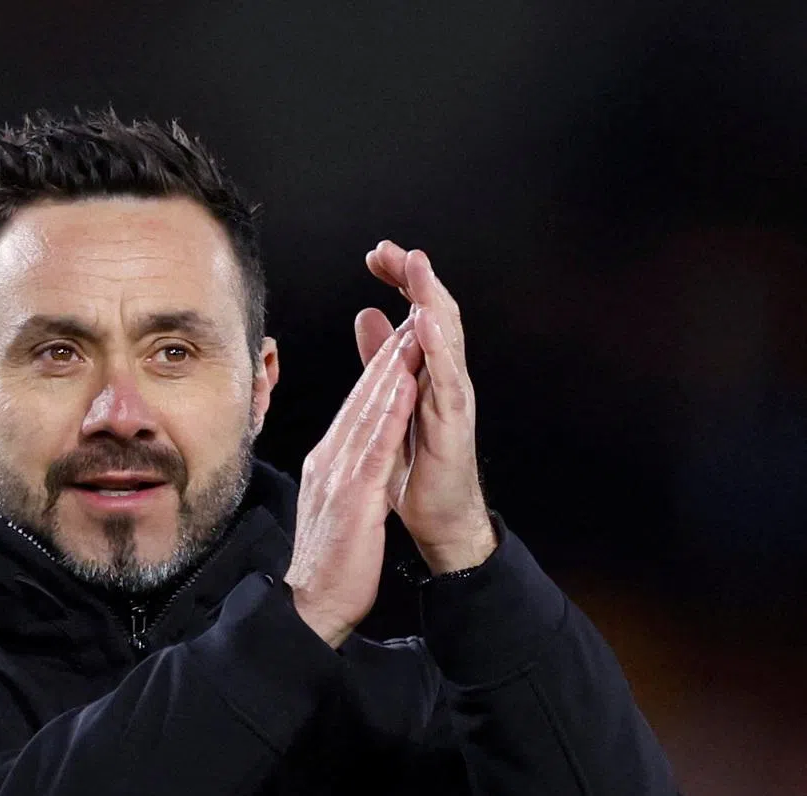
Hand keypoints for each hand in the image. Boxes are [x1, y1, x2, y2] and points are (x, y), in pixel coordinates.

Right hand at [285, 321, 421, 647]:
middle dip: (386, 357)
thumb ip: (341, 479)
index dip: (379, 373)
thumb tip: (348, 463)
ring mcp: (337, 476)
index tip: (399, 342)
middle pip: (361, 401)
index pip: (357, 411)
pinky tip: (403, 384)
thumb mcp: (335, 510)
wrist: (310, 605)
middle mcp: (329, 461)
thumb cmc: (327, 564)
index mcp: (328, 464)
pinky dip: (389, 411)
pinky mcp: (352, 496)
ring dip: (390, 370)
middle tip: (408, 316)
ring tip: (410, 333)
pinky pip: (374, 445)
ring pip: (368, 413)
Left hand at [358, 240, 496, 572]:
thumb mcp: (391, 406)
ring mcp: (451, 399)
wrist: (438, 519)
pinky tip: (422, 322)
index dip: (400, 283)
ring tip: (416, 265)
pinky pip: (446, 379)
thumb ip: (382, 362)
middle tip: (393, 249)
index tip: (377, 255)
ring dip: (430, 299)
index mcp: (426, 373)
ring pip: (446, 339)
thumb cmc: (417, 467)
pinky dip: (436, 348)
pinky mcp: (453, 424)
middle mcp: (443, 379)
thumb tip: (369, 316)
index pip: (415, 314)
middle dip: (415, 279)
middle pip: (433, 315)